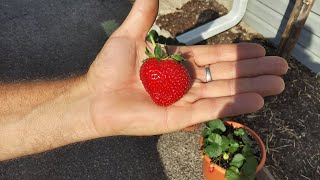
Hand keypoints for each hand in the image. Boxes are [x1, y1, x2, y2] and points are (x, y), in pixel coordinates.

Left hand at [86, 0, 287, 135]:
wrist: (94, 97)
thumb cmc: (109, 69)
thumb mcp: (129, 36)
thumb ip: (144, 14)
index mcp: (177, 63)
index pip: (214, 57)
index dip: (237, 54)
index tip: (259, 50)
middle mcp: (184, 82)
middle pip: (225, 75)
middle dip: (253, 72)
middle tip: (279, 69)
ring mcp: (183, 101)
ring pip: (223, 92)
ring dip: (250, 88)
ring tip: (276, 84)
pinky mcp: (178, 118)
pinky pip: (209, 110)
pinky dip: (231, 105)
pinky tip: (254, 100)